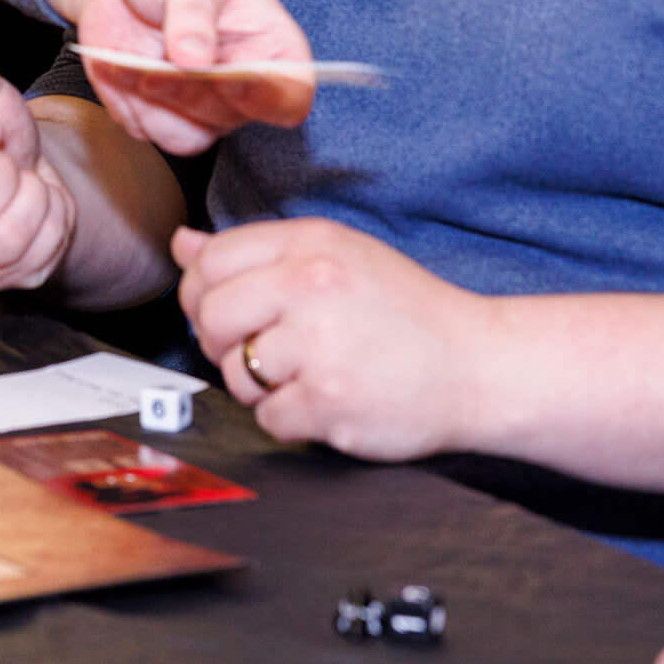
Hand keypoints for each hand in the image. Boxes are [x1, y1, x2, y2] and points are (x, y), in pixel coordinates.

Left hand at [40, 0, 311, 152]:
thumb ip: (193, 12)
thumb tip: (196, 61)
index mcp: (272, 46)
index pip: (290, 95)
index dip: (264, 96)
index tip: (225, 76)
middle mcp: (243, 85)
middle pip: (229, 117)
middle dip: (186, 91)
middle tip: (154, 60)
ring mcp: (201, 104)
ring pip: (186, 137)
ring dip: (150, 102)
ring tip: (124, 60)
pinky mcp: (159, 113)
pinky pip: (144, 130)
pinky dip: (123, 102)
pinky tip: (113, 64)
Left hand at [174, 217, 490, 460]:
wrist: (481, 367)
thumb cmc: (404, 313)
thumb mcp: (336, 257)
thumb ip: (256, 252)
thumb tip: (181, 243)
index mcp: (310, 244)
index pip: (210, 262)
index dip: (204, 292)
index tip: (228, 311)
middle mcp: (310, 286)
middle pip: (209, 317)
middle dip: (225, 342)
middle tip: (267, 351)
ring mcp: (318, 346)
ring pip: (235, 373)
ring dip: (261, 386)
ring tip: (309, 374)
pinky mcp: (329, 402)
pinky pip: (268, 419)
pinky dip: (292, 421)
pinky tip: (329, 402)